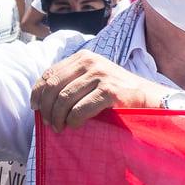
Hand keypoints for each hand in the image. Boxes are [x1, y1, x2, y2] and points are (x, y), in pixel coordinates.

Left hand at [30, 52, 166, 131]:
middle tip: (49, 123)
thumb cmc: (118, 92)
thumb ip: (71, 81)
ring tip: (60, 127)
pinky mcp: (110, 91)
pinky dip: (74, 121)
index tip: (35, 108)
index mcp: (83, 57)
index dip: (37, 92)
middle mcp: (91, 62)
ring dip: (58, 117)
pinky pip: (80, 109)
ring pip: (64, 99)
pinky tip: (75, 125)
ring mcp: (101, 75)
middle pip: (54, 87)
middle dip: (47, 108)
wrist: (149, 98)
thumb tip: (40, 99)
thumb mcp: (93, 79)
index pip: (49, 73)